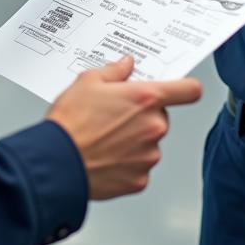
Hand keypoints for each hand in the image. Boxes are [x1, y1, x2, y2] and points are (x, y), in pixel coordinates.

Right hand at [47, 55, 202, 199]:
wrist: (56, 164)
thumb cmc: (70, 123)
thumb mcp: (87, 81)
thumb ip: (114, 71)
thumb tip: (125, 65)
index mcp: (146, 98)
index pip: (188, 90)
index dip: (186, 87)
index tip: (183, 89)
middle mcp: (153, 127)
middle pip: (161, 116)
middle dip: (143, 115)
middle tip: (117, 115)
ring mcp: (148, 156)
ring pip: (150, 143)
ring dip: (135, 140)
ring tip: (105, 139)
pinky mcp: (139, 180)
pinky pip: (140, 167)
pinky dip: (127, 163)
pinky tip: (106, 157)